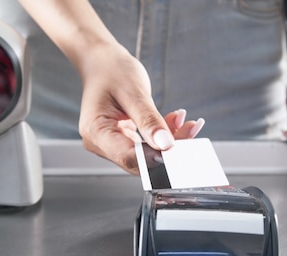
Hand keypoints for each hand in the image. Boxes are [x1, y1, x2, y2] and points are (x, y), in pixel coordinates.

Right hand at [78, 43, 203, 174]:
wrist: (102, 63)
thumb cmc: (111, 70)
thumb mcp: (133, 91)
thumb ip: (149, 119)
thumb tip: (165, 144)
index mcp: (96, 131)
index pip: (129, 157)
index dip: (156, 157)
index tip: (180, 149)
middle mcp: (100, 143)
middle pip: (139, 161)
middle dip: (168, 149)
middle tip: (190, 130)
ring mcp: (110, 145)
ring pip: (146, 156)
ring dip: (169, 142)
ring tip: (186, 123)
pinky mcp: (122, 142)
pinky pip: (146, 148)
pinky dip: (163, 137)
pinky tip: (175, 123)